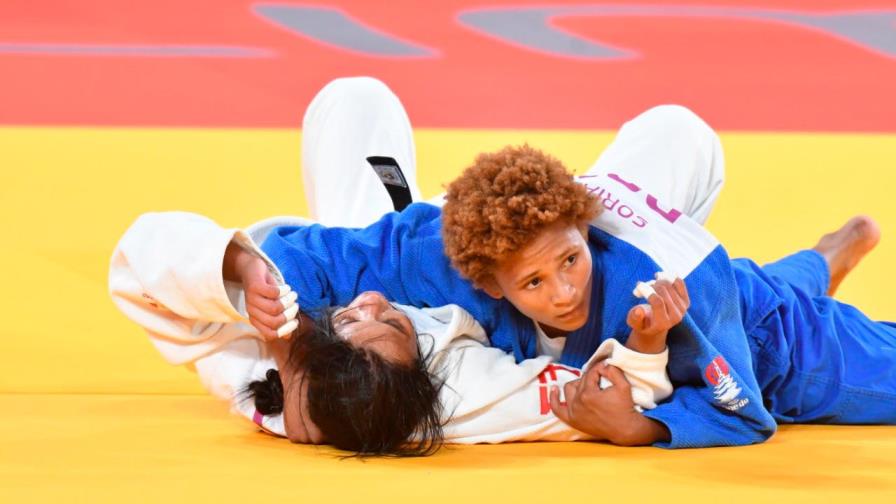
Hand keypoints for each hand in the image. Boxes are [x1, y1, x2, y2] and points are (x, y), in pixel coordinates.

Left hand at [233, 248, 298, 340]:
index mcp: (256, 320)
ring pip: (274, 308)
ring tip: (292, 295)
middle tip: (295, 305)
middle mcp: (252, 312)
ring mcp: (252, 299)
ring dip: (288, 301)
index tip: (295, 322)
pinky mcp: (255, 286)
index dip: (286, 330)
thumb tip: (288, 336)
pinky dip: (284, 291)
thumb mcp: (272, 306)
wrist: (251, 270)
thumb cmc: (265, 291)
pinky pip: (273, 293)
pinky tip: (286, 288)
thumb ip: (279, 320)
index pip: (271, 334)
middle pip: (274, 322)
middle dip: (290, 315)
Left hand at [550, 363, 667, 445]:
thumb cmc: (625, 407)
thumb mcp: (623, 385)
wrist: (625, 429)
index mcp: (589, 394)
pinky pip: (557, 409)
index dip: (599, 368)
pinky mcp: (573, 420)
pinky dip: (554, 399)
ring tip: (586, 383)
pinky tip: (554, 390)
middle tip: (601, 378)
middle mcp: (578, 402)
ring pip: (569, 389)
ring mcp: (573, 412)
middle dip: (591, 376)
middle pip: (581, 380)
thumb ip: (612, 370)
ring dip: (577, 384)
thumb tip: (602, 364)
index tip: (605, 368)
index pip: (591, 374)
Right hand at [626, 277, 689, 352]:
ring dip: (656, 281)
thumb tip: (638, 310)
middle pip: (663, 290)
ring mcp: (682, 308)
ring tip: (649, 285)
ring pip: (669, 284)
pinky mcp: (686, 301)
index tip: (638, 285)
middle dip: (649, 285)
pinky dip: (668, 276)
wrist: (655, 327)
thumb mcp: (634, 323)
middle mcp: (675, 316)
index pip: (657, 302)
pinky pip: (679, 282)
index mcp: (662, 323)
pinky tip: (659, 276)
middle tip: (640, 287)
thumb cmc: (642, 323)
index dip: (647, 290)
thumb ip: (635, 318)